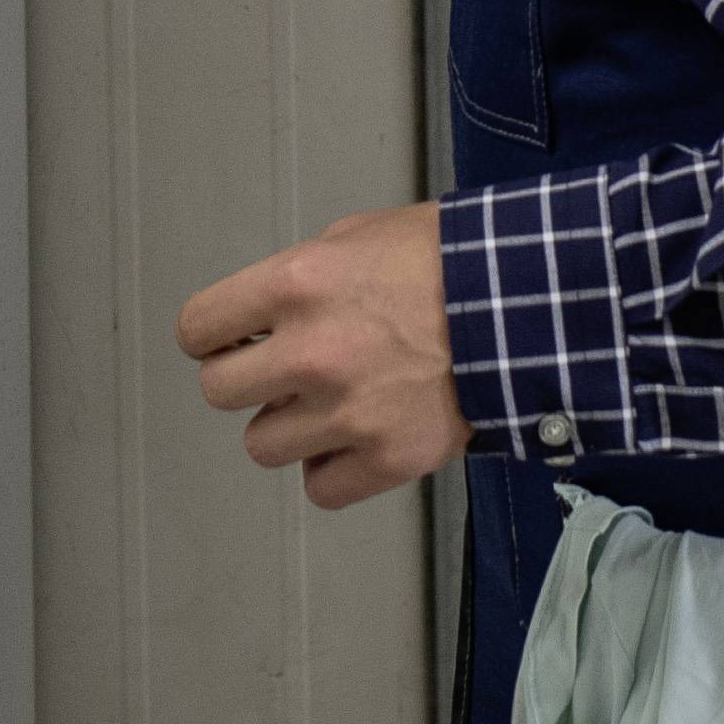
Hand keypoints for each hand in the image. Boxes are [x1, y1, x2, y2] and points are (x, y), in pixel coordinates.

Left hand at [179, 202, 466, 509]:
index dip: (211, 336)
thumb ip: (302, 275)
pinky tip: (355, 442)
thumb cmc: (446, 259)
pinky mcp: (387, 458)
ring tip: (328, 407)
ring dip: (289, 427)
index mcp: (296, 285)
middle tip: (281, 374)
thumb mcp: (359, 235)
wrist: (525, 305)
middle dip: (246, 380)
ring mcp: (347, 413)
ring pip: (262, 445)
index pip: (198, 328)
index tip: (230, 341)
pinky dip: (333, 470)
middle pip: (219, 391)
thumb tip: (267, 314)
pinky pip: (321, 488)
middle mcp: (309, 353)